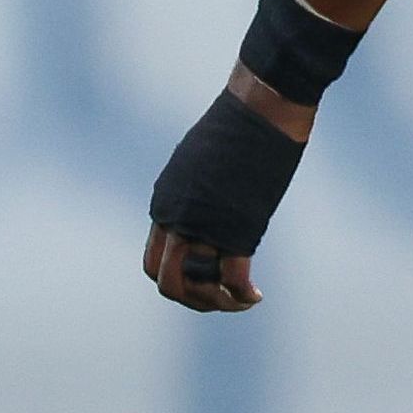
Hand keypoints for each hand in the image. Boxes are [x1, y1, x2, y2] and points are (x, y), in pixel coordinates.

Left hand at [142, 71, 312, 313]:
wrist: (259, 111)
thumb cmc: (234, 129)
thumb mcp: (197, 164)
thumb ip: (193, 194)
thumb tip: (205, 208)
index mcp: (164, 204)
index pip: (153, 261)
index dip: (177, 279)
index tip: (203, 278)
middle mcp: (176, 218)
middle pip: (167, 281)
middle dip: (193, 299)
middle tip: (219, 299)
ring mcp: (203, 224)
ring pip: (196, 286)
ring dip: (217, 302)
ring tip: (240, 299)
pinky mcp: (236, 227)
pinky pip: (231, 279)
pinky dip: (241, 296)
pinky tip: (254, 296)